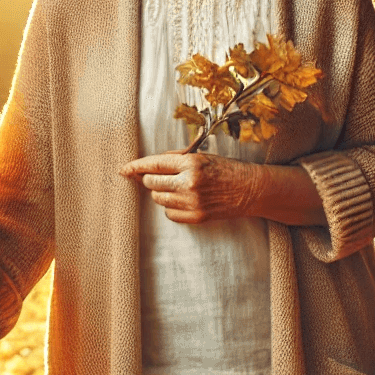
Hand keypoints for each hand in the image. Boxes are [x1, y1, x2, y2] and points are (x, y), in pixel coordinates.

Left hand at [120, 151, 263, 223]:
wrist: (250, 189)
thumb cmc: (225, 169)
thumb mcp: (201, 156)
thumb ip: (174, 160)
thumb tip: (146, 167)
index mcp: (191, 163)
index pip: (154, 164)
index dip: (136, 166)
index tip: (124, 169)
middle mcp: (189, 182)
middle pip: (152, 183)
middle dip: (149, 180)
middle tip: (157, 178)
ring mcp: (193, 202)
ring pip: (158, 199)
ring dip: (161, 193)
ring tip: (177, 188)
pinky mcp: (196, 217)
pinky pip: (169, 214)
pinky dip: (171, 207)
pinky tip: (184, 200)